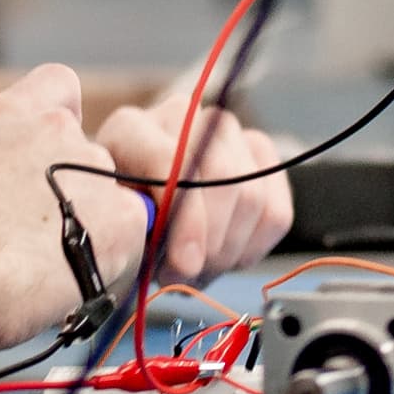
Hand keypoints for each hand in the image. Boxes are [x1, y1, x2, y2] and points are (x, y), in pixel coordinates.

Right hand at [0, 64, 148, 349]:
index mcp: (8, 116)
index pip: (59, 86)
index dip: (62, 119)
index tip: (52, 157)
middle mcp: (56, 130)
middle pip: (91, 159)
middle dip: (78, 199)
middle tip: (41, 242)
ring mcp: (94, 169)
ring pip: (115, 202)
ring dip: (94, 233)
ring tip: (50, 272)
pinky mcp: (123, 217)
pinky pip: (133, 242)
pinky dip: (110, 266)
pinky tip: (72, 286)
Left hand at [94, 95, 293, 286]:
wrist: (139, 208)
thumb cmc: (122, 220)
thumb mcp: (116, 226)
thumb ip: (142, 232)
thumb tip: (185, 261)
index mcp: (131, 130)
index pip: (173, 163)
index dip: (186, 220)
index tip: (185, 265)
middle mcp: (183, 118)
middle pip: (222, 177)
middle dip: (212, 241)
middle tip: (191, 275)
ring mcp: (225, 132)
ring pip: (252, 195)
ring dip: (230, 250)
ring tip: (201, 271)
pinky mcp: (259, 154)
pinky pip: (277, 211)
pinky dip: (254, 247)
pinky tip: (227, 258)